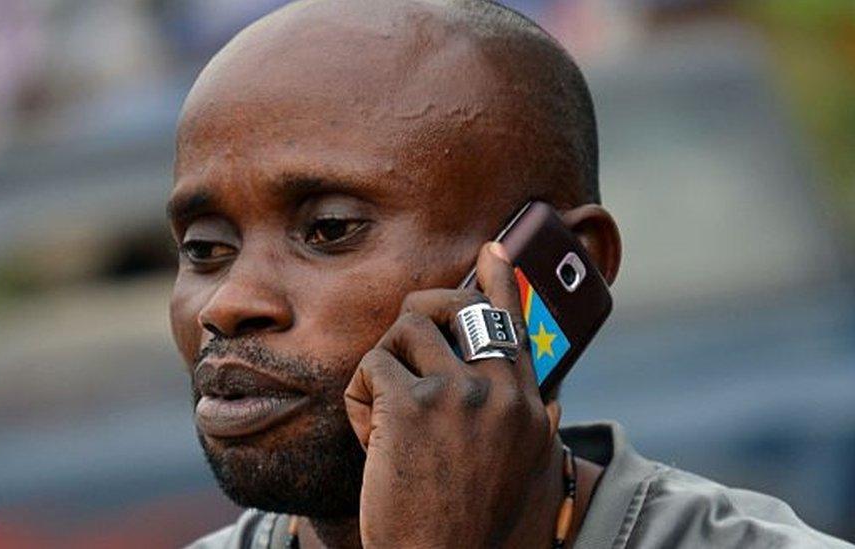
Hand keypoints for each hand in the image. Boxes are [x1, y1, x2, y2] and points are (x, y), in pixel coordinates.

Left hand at [344, 242, 557, 547]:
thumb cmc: (477, 530)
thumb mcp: (528, 480)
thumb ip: (541, 433)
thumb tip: (557, 406)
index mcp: (528, 408)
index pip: (514, 326)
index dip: (500, 281)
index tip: (492, 248)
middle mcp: (500, 392)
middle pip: (454, 309)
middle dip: (420, 316)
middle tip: (402, 344)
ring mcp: (458, 395)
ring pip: (406, 331)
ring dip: (385, 368)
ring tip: (385, 417)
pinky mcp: (412, 406)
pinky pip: (372, 367)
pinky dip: (360, 399)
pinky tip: (371, 439)